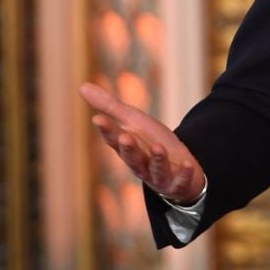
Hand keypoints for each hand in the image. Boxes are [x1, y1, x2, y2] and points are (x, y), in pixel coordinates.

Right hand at [80, 82, 205, 203]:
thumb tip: (82, 86)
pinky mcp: (178, 183)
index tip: (98, 118)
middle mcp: (141, 165)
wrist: (176, 170)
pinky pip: (181, 180)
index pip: (114, 140)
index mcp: (128, 149)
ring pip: (156, 169)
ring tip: (158, 147)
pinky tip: (187, 165)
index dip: (106, 130)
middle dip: (129, 148)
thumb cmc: (150, 143)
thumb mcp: (132, 122)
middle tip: (124, 136)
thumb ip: (110, 106)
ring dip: (157, 160)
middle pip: (132, 158)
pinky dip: (184, 174)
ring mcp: (159, 176)